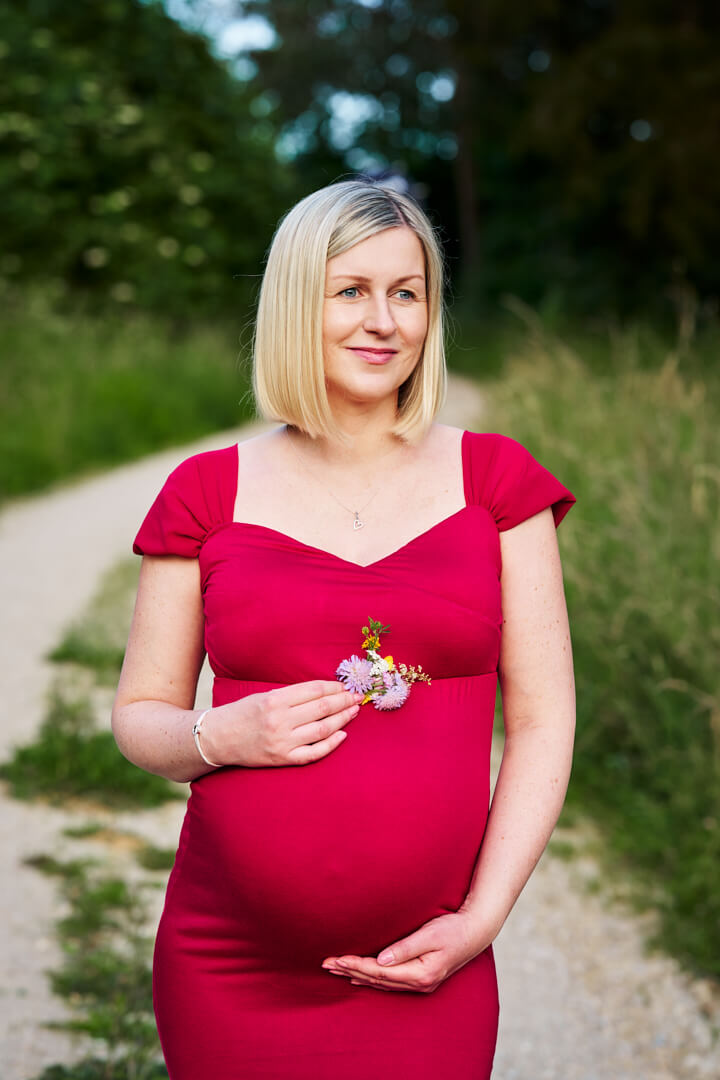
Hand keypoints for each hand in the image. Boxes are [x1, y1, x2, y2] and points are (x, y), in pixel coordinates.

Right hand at [201, 680, 362, 767]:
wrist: (218, 739)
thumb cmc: (242, 713)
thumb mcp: (264, 696)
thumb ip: (291, 695)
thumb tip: (324, 692)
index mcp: (275, 700)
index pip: (314, 690)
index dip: (334, 687)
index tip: (345, 686)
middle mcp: (280, 720)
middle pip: (322, 707)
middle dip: (344, 701)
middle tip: (358, 697)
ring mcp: (282, 742)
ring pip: (322, 729)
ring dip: (342, 719)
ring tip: (354, 711)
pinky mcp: (282, 759)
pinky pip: (313, 753)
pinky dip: (331, 744)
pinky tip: (343, 735)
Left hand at [321, 910, 486, 993]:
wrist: (475, 932)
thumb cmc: (453, 929)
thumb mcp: (430, 934)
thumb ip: (405, 948)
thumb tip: (381, 961)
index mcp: (419, 973)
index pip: (379, 972)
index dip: (355, 965)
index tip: (336, 959)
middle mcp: (418, 983)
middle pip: (376, 980)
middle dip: (350, 970)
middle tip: (326, 964)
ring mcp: (419, 983)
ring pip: (381, 983)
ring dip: (357, 975)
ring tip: (336, 969)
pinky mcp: (420, 978)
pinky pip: (389, 982)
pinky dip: (371, 979)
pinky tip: (359, 976)